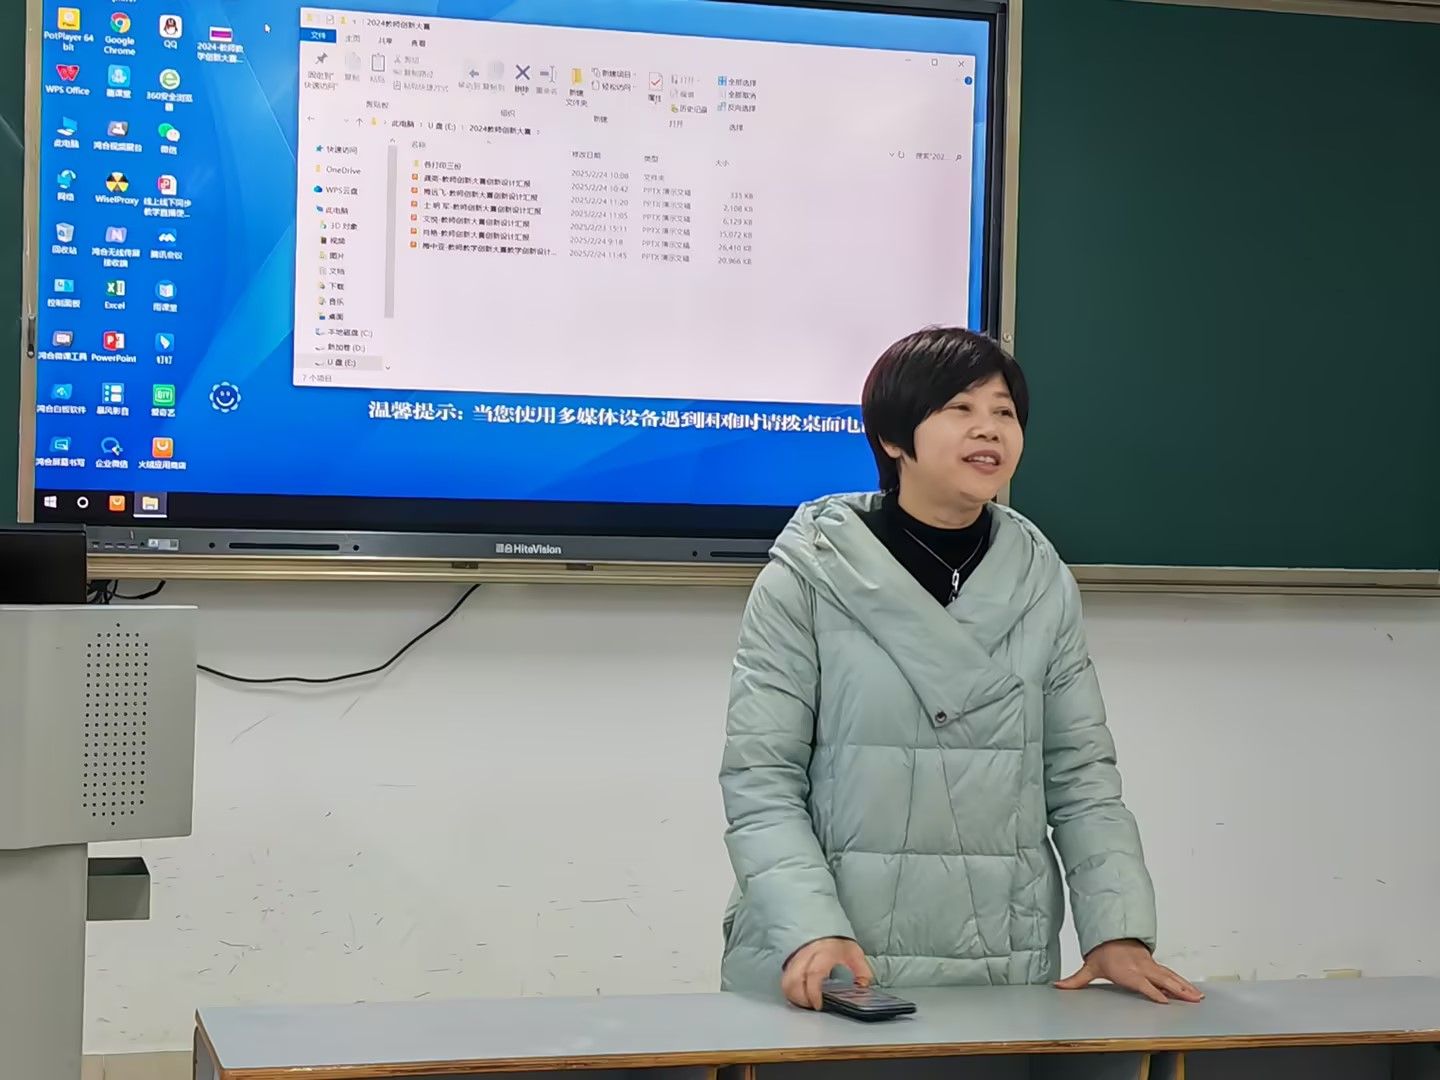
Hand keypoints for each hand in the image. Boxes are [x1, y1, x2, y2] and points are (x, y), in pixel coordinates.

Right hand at [782, 937, 872, 1009]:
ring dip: (794, 997)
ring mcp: (795, 960)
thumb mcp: (855, 955)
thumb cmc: (840, 946)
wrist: (825, 932)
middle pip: (793, 981)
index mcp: (823, 953)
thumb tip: (862, 990)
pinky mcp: (789, 964)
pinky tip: (801, 997)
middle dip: (801, 999)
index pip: (813, 973)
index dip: (814, 992)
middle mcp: (805, 956)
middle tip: (813, 1006)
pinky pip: (784, 981)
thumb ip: (862, 973)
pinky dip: (790, 992)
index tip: (819, 1005)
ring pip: (786, 982)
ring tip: (807, 1003)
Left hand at [1056, 940, 1202, 1004]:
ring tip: (1197, 996)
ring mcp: (1149, 965)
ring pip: (1169, 976)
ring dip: (1184, 986)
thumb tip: (1058, 985)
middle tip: (1191, 998)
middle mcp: (1141, 967)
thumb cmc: (1102, 952)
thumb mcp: (1089, 966)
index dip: (1152, 991)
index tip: (1164, 1000)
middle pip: (1161, 979)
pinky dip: (1182, 981)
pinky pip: (1170, 973)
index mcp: (1127, 971)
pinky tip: (1191, 989)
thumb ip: (1075, 980)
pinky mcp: (1154, 964)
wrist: (1111, 933)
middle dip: (1177, 989)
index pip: (1142, 983)